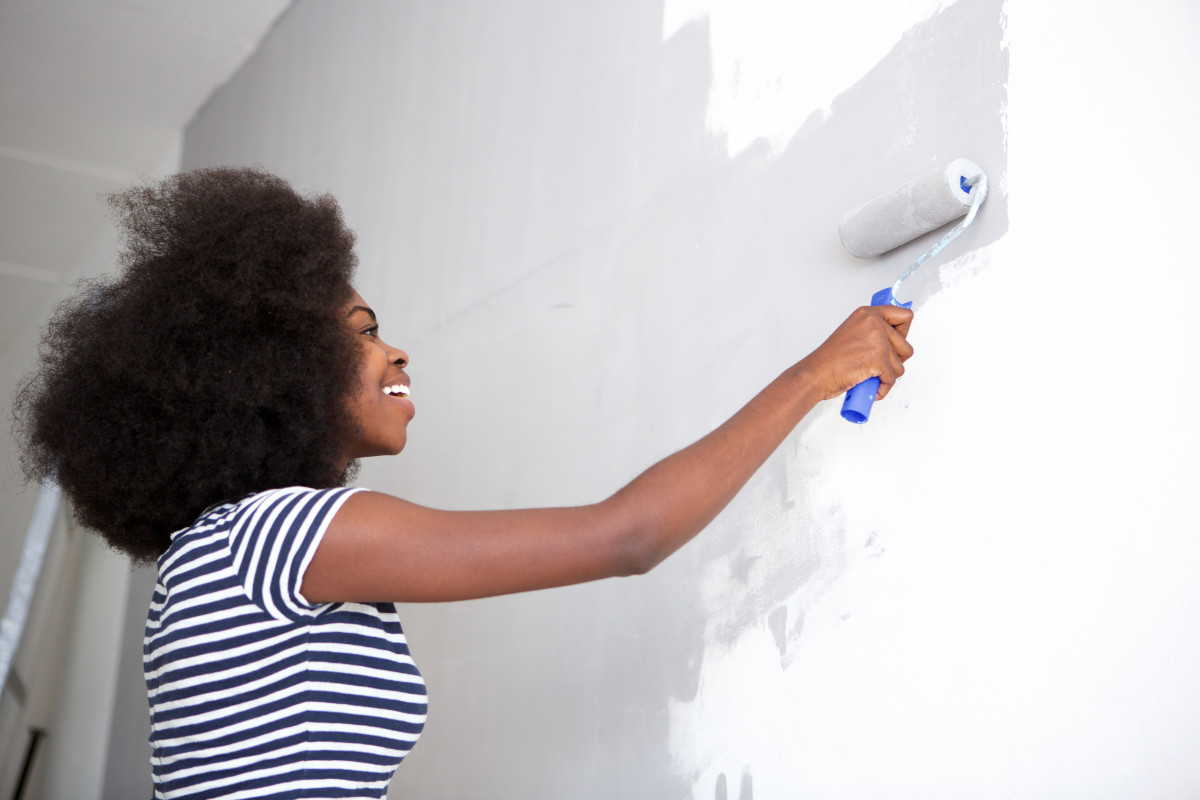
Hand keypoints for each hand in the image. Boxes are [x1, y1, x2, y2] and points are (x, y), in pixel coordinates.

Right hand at [796, 305, 914, 401]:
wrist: (815, 374)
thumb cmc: (829, 359)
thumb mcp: (853, 332)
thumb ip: (872, 331)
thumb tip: (893, 339)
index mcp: (867, 314)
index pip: (904, 316)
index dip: (903, 333)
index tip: (896, 342)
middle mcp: (873, 323)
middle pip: (906, 346)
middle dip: (895, 361)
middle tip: (879, 365)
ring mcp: (877, 341)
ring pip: (900, 365)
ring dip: (888, 376)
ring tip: (871, 376)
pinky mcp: (878, 359)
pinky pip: (892, 378)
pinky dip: (883, 387)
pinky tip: (872, 387)